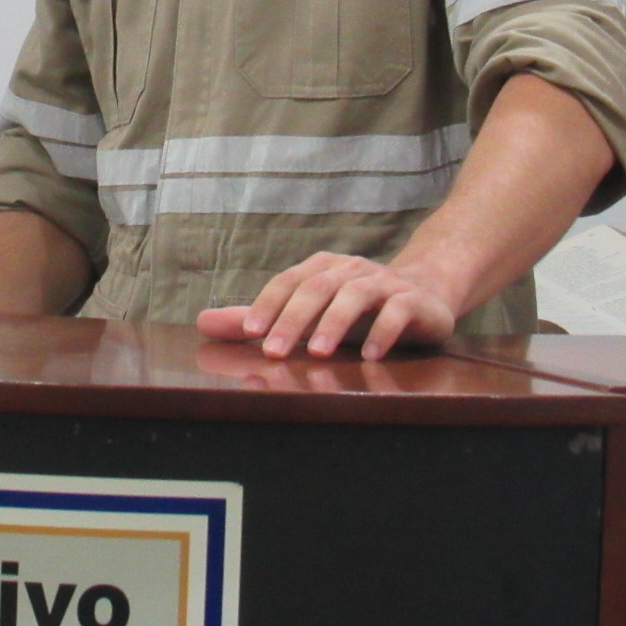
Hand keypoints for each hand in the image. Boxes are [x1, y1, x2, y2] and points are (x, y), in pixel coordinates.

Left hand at [195, 252, 457, 360]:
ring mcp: (384, 283)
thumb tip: (202, 323)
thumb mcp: (306, 312)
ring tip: (319, 353)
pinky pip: (398, 311)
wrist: (424, 294)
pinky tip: (370, 356)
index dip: (268, 304)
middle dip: (294, 319)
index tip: (250, 333)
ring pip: (356, 296)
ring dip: (335, 324)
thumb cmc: (355, 308)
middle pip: (318, 288)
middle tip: (275, 353)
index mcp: (322, 269)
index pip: (289, 282)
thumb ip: (260, 317)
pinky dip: (383, 331)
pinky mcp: (413, 301)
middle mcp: (351, 270)